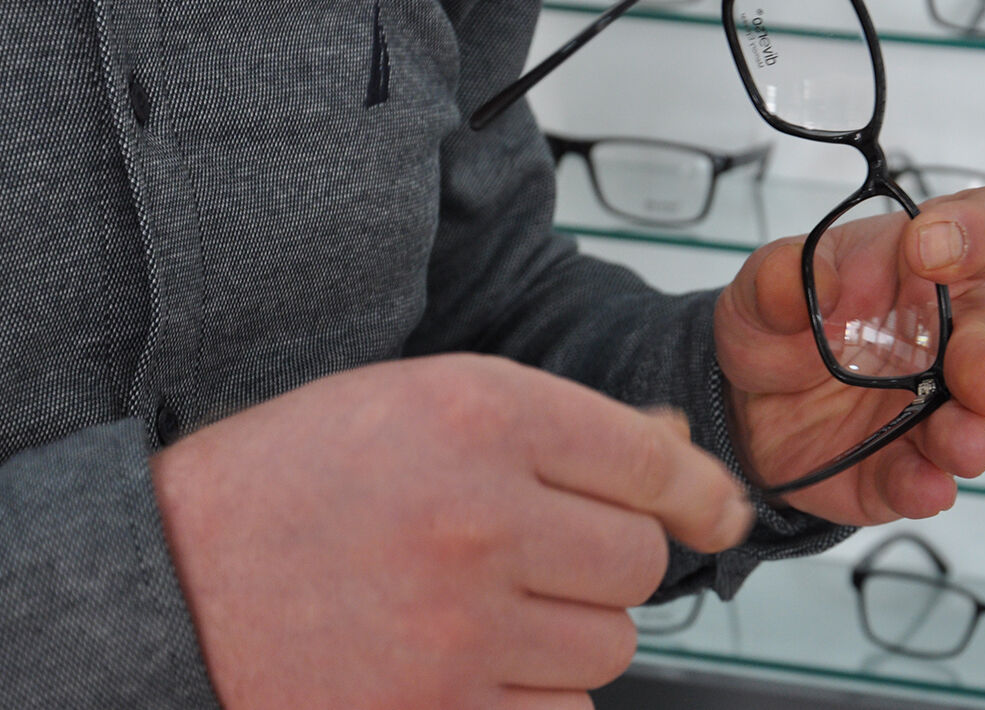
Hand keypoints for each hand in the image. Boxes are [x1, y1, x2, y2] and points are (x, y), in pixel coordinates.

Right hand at [151, 354, 751, 709]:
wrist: (171, 582)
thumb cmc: (296, 482)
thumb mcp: (421, 402)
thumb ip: (554, 426)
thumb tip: (677, 461)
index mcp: (481, 414)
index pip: (651, 461)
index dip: (697, 489)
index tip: (715, 509)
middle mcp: (481, 516)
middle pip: (640, 560)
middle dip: (607, 559)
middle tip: (540, 553)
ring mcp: (460, 629)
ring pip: (611, 644)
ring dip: (572, 631)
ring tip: (485, 607)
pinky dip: (536, 694)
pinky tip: (469, 662)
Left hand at [715, 186, 984, 525]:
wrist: (744, 405)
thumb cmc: (777, 323)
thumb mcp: (759, 288)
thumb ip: (777, 277)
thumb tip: (814, 278)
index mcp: (924, 263)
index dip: (979, 230)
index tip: (930, 249)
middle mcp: (949, 333)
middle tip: (981, 379)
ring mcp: (936, 404)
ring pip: (974, 420)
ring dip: (972, 433)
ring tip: (962, 446)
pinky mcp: (908, 464)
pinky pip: (926, 477)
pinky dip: (926, 485)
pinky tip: (923, 487)